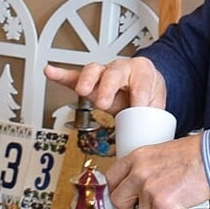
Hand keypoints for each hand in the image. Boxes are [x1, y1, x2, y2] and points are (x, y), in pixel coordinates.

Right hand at [43, 58, 165, 115]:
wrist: (146, 85)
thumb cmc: (149, 92)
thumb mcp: (158, 104)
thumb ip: (155, 118)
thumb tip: (153, 140)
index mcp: (142, 71)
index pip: (142, 81)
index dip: (140, 95)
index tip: (139, 108)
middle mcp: (122, 68)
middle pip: (114, 72)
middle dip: (108, 87)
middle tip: (104, 103)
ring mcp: (104, 73)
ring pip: (93, 71)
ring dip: (87, 81)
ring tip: (82, 91)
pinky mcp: (90, 81)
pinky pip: (74, 76)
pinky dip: (61, 75)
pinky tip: (50, 71)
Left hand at [105, 137, 209, 208]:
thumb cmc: (196, 154)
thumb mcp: (161, 153)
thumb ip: (146, 168)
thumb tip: (141, 186)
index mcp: (137, 157)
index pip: (112, 178)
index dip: (116, 192)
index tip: (123, 199)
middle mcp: (139, 172)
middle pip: (118, 200)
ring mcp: (149, 188)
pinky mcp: (162, 203)